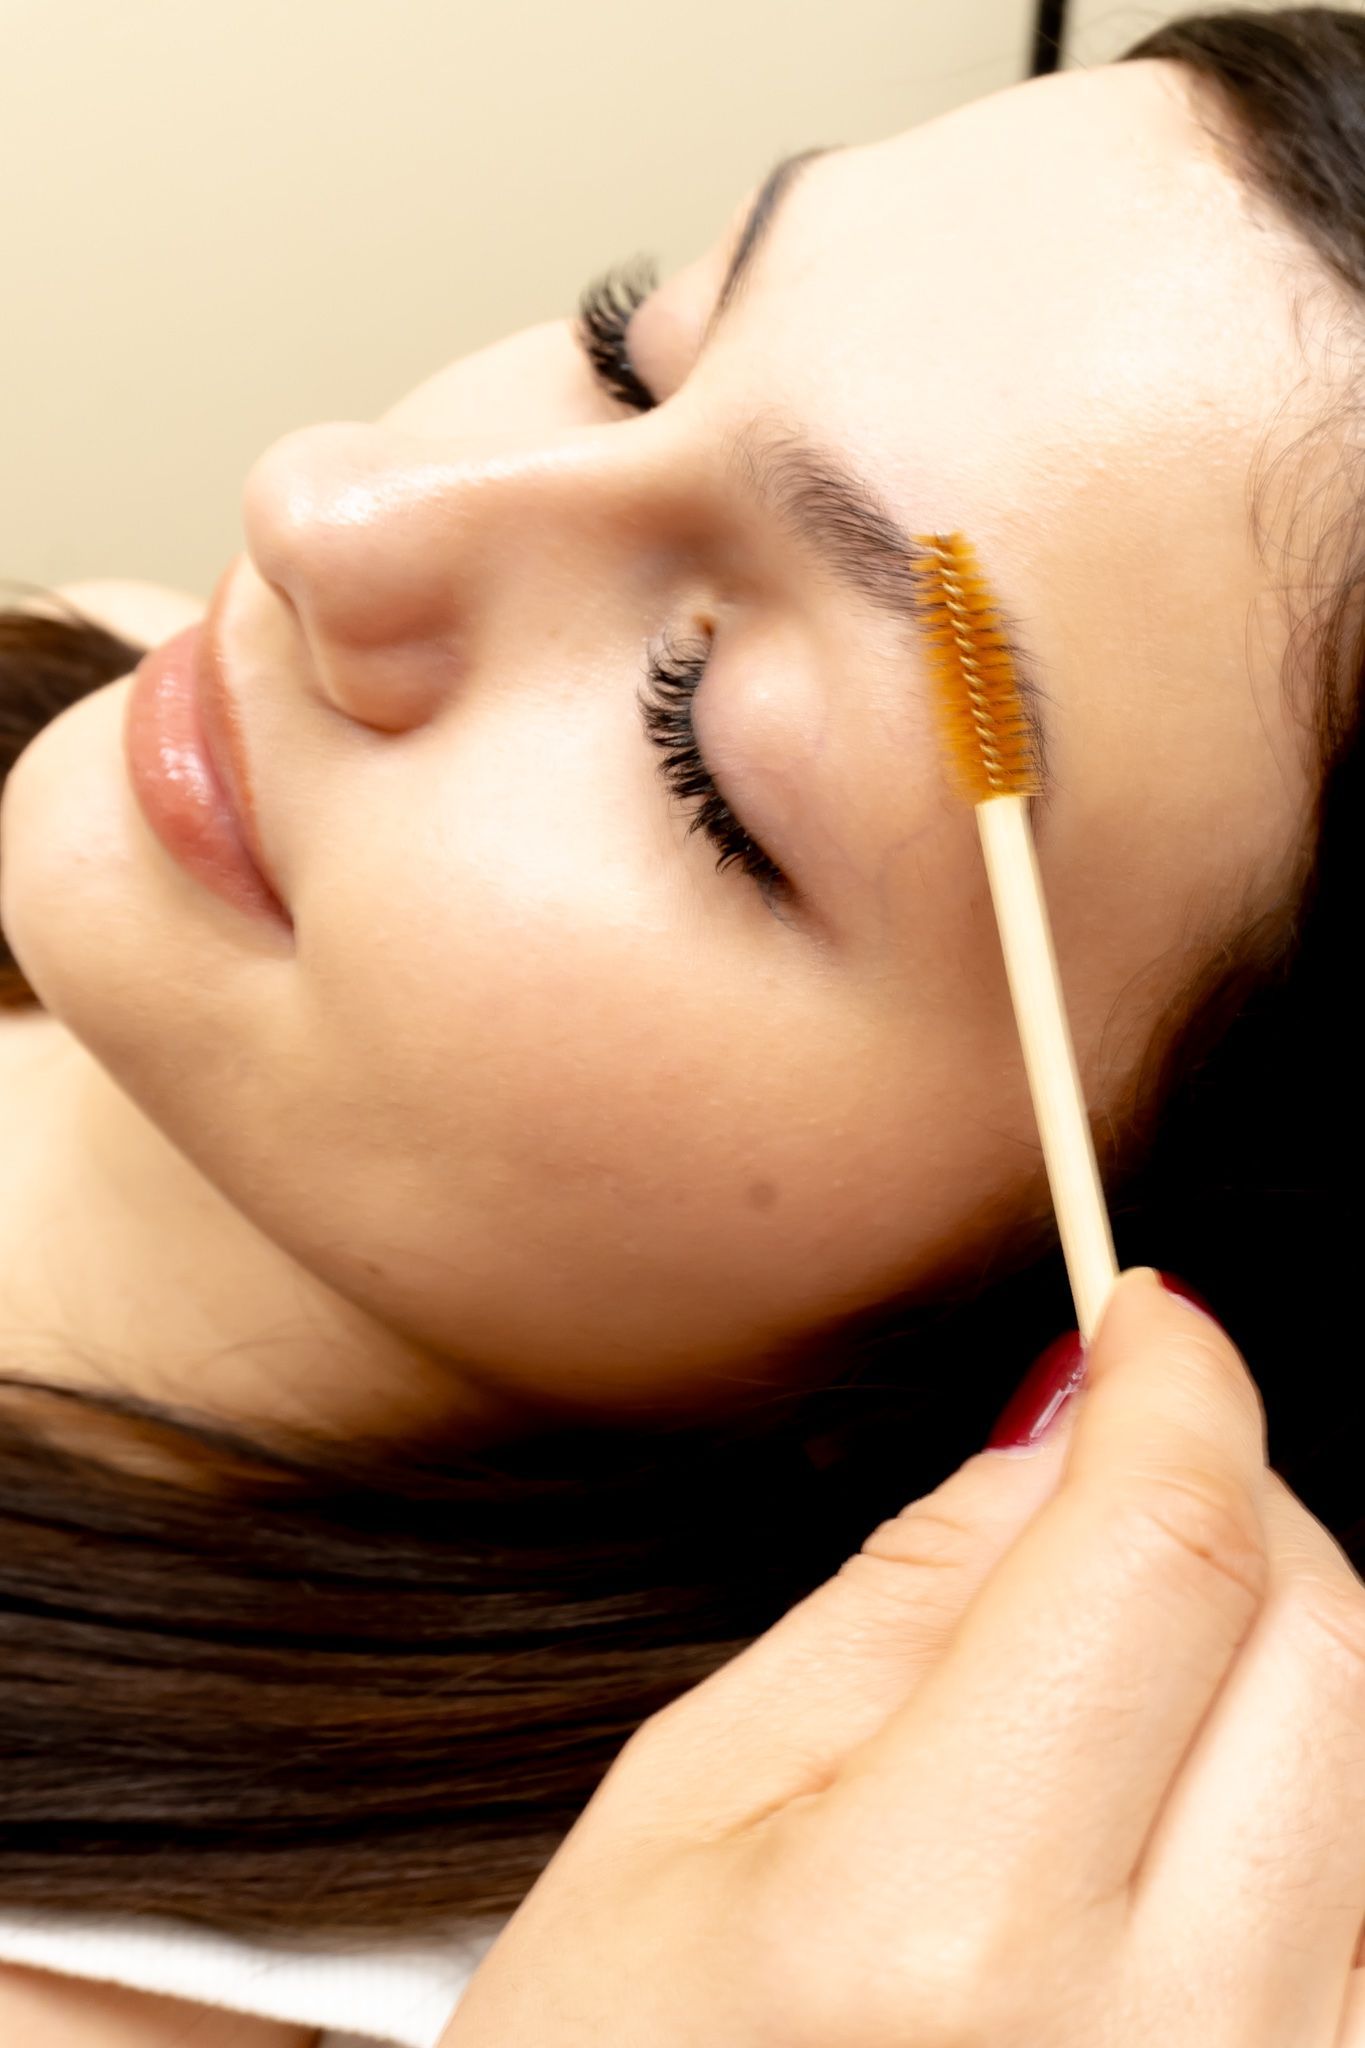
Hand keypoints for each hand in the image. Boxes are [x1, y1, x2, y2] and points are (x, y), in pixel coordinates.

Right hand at [445, 1268, 1364, 2045]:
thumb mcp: (691, 1812)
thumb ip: (910, 1598)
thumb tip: (1072, 1417)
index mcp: (946, 1937)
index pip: (1163, 1552)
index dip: (1177, 1386)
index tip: (1149, 1311)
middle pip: (1327, 1634)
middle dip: (1237, 1492)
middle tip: (1120, 1462)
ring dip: (1278, 1638)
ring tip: (1116, 1653)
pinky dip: (1302, 1779)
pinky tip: (1171, 1794)